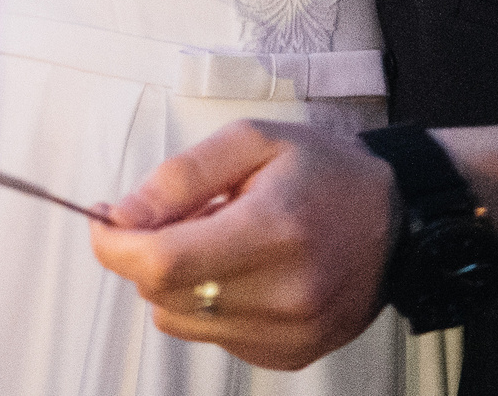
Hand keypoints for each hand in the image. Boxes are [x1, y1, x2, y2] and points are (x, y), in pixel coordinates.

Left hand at [86, 119, 394, 370]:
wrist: (394, 220)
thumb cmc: (322, 173)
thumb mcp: (250, 142)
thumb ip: (179, 177)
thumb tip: (121, 216)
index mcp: (273, 230)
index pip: (162, 261)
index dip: (113, 244)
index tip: (103, 220)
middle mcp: (286, 293)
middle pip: (162, 293)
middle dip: (146, 254)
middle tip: (179, 217)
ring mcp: (291, 333)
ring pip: (178, 321)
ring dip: (176, 281)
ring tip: (219, 242)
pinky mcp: (290, 355)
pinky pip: (211, 337)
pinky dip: (206, 305)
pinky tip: (241, 272)